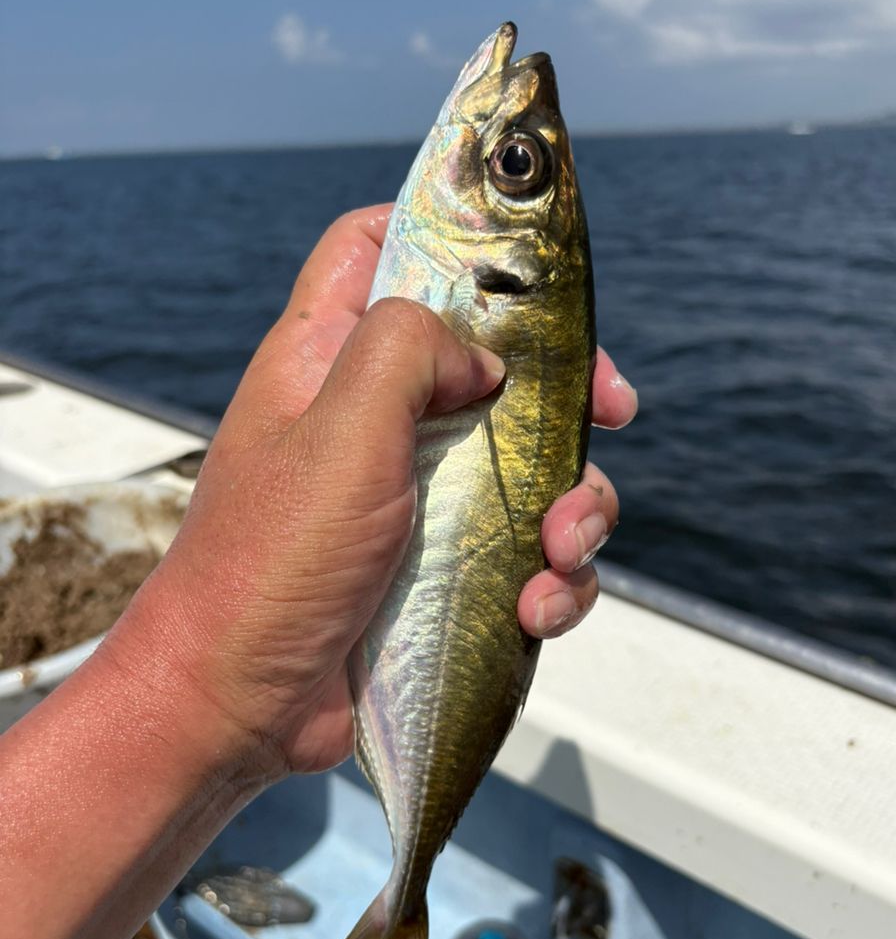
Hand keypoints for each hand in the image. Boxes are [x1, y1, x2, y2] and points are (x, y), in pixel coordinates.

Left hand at [111, 206, 636, 780]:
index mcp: (328, 357)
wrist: (238, 708)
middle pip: (489, 358)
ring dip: (572, 504)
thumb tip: (482, 361)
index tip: (523, 262)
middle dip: (562, 387)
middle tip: (612, 408)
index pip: (378, 245)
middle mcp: (374, 415)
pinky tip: (534, 609)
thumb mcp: (340, 431)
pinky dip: (549, 577)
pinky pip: (524, 552)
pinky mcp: (440, 569)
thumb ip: (408, 349)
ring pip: (528, 465)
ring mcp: (412, 495)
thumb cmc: (270, 562)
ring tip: (559, 548)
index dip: (446, 230)